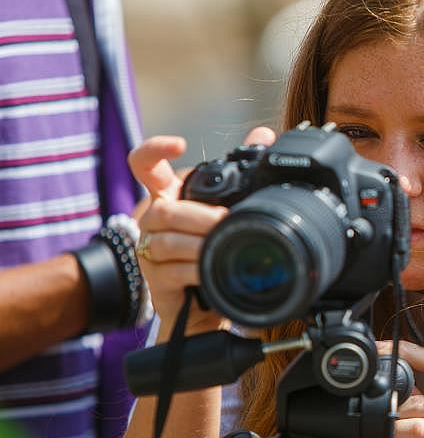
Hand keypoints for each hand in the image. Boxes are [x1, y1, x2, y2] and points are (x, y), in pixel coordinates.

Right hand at [129, 128, 276, 331]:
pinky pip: (171, 270)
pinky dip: (195, 269)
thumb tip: (264, 133)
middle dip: (198, 215)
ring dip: (199, 243)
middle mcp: (153, 221)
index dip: (154, 150)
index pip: (144, 165)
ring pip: (166, 239)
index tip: (180, 143)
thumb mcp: (228, 209)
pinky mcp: (156, 280)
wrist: (207, 303)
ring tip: (223, 245)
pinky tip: (211, 270)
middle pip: (164, 209)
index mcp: (169, 196)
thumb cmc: (215, 248)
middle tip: (225, 221)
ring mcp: (151, 251)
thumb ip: (242, 171)